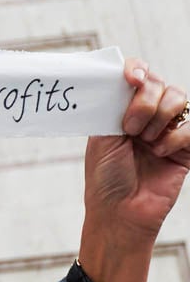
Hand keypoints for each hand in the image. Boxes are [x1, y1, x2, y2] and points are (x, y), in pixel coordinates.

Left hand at [79, 57, 188, 281]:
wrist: (120, 212)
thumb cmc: (105, 178)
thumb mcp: (101, 137)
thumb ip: (114, 106)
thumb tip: (122, 77)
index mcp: (121, 110)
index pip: (136, 75)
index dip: (137, 69)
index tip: (133, 78)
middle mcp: (146, 115)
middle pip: (160, 84)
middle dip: (144, 102)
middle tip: (130, 129)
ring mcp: (168, 129)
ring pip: (179, 98)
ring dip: (159, 118)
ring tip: (145, 142)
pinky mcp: (187, 147)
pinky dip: (175, 137)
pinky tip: (160, 153)